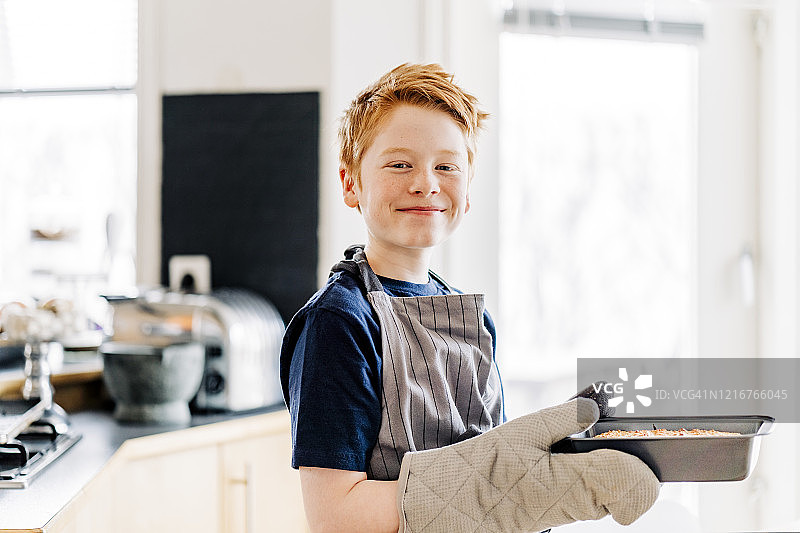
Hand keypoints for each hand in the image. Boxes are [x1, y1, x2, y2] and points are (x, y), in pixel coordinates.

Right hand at [396, 398, 659, 532]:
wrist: (456, 500)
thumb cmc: (486, 465)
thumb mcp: (523, 429)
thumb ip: (563, 417)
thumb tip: (594, 406)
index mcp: (574, 483)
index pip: (633, 480)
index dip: (642, 462)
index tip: (639, 440)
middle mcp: (579, 503)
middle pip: (630, 488)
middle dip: (631, 462)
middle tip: (620, 434)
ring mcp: (571, 512)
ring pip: (614, 493)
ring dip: (613, 468)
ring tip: (594, 441)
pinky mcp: (561, 512)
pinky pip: (593, 496)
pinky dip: (596, 476)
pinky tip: (576, 456)